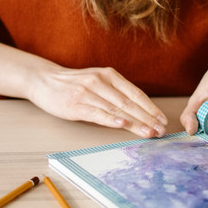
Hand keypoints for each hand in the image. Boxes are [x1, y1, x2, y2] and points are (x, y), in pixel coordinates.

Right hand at [28, 63, 167, 138]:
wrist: (44, 80)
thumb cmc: (74, 84)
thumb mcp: (98, 81)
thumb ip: (116, 92)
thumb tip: (140, 111)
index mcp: (109, 75)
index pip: (135, 93)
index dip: (151, 107)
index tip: (163, 120)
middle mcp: (100, 81)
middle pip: (129, 103)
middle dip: (147, 118)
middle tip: (161, 130)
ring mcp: (88, 92)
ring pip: (116, 109)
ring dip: (135, 122)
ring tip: (149, 132)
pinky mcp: (75, 104)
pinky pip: (97, 113)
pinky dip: (110, 120)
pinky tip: (122, 125)